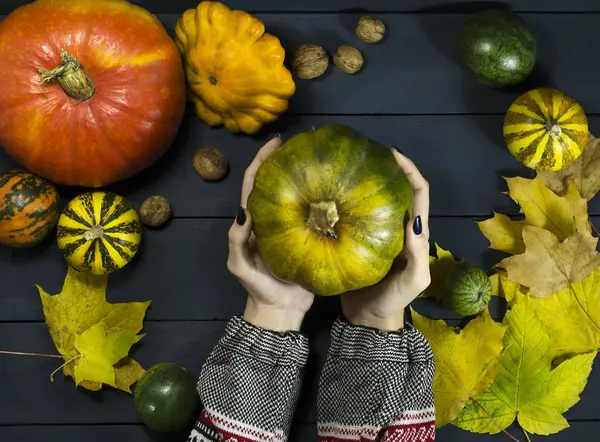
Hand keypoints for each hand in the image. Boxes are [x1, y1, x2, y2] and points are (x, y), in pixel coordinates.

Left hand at [227, 136, 314, 331]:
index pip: (254, 184)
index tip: (276, 143)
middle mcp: (273, 219)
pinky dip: (322, 199)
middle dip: (284, 161)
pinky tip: (335, 190)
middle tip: (303, 144)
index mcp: (253, 221)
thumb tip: (243, 211)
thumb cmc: (257, 288)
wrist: (281, 311)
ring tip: (320, 160)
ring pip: (297, 196)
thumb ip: (237, 241)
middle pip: (277, 184)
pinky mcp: (309, 238)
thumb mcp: (240, 266)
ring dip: (304, 176)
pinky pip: (316, 214)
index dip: (262, 162)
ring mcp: (292, 228)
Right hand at [341, 149, 430, 331]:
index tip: (392, 154)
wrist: (368, 320)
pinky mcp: (359, 241)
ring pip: (377, 200)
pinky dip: (351, 201)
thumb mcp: (414, 280)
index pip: (419, 194)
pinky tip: (335, 194)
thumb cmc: (393, 301)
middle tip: (368, 154)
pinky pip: (357, 215)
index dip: (411, 171)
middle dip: (389, 169)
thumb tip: (414, 218)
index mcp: (416, 234)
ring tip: (351, 167)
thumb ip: (418, 253)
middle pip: (399, 190)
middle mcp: (398, 228)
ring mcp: (378, 234)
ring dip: (370, 181)